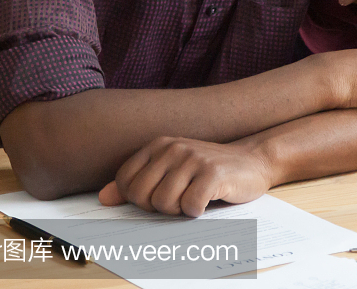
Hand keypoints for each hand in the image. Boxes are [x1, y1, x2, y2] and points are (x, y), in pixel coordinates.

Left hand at [98, 137, 273, 216]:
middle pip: (142, 196)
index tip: (160, 195)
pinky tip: (208, 200)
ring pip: (164, 204)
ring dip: (179, 210)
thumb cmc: (207, 171)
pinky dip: (198, 212)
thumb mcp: (170, 172)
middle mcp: (173, 147)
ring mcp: (194, 158)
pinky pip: (190, 206)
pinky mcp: (213, 173)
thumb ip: (136, 183)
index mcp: (158, 145)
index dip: (139, 199)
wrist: (253, 162)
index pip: (125, 182)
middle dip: (158, 208)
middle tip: (179, 200)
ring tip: (194, 198)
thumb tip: (103, 198)